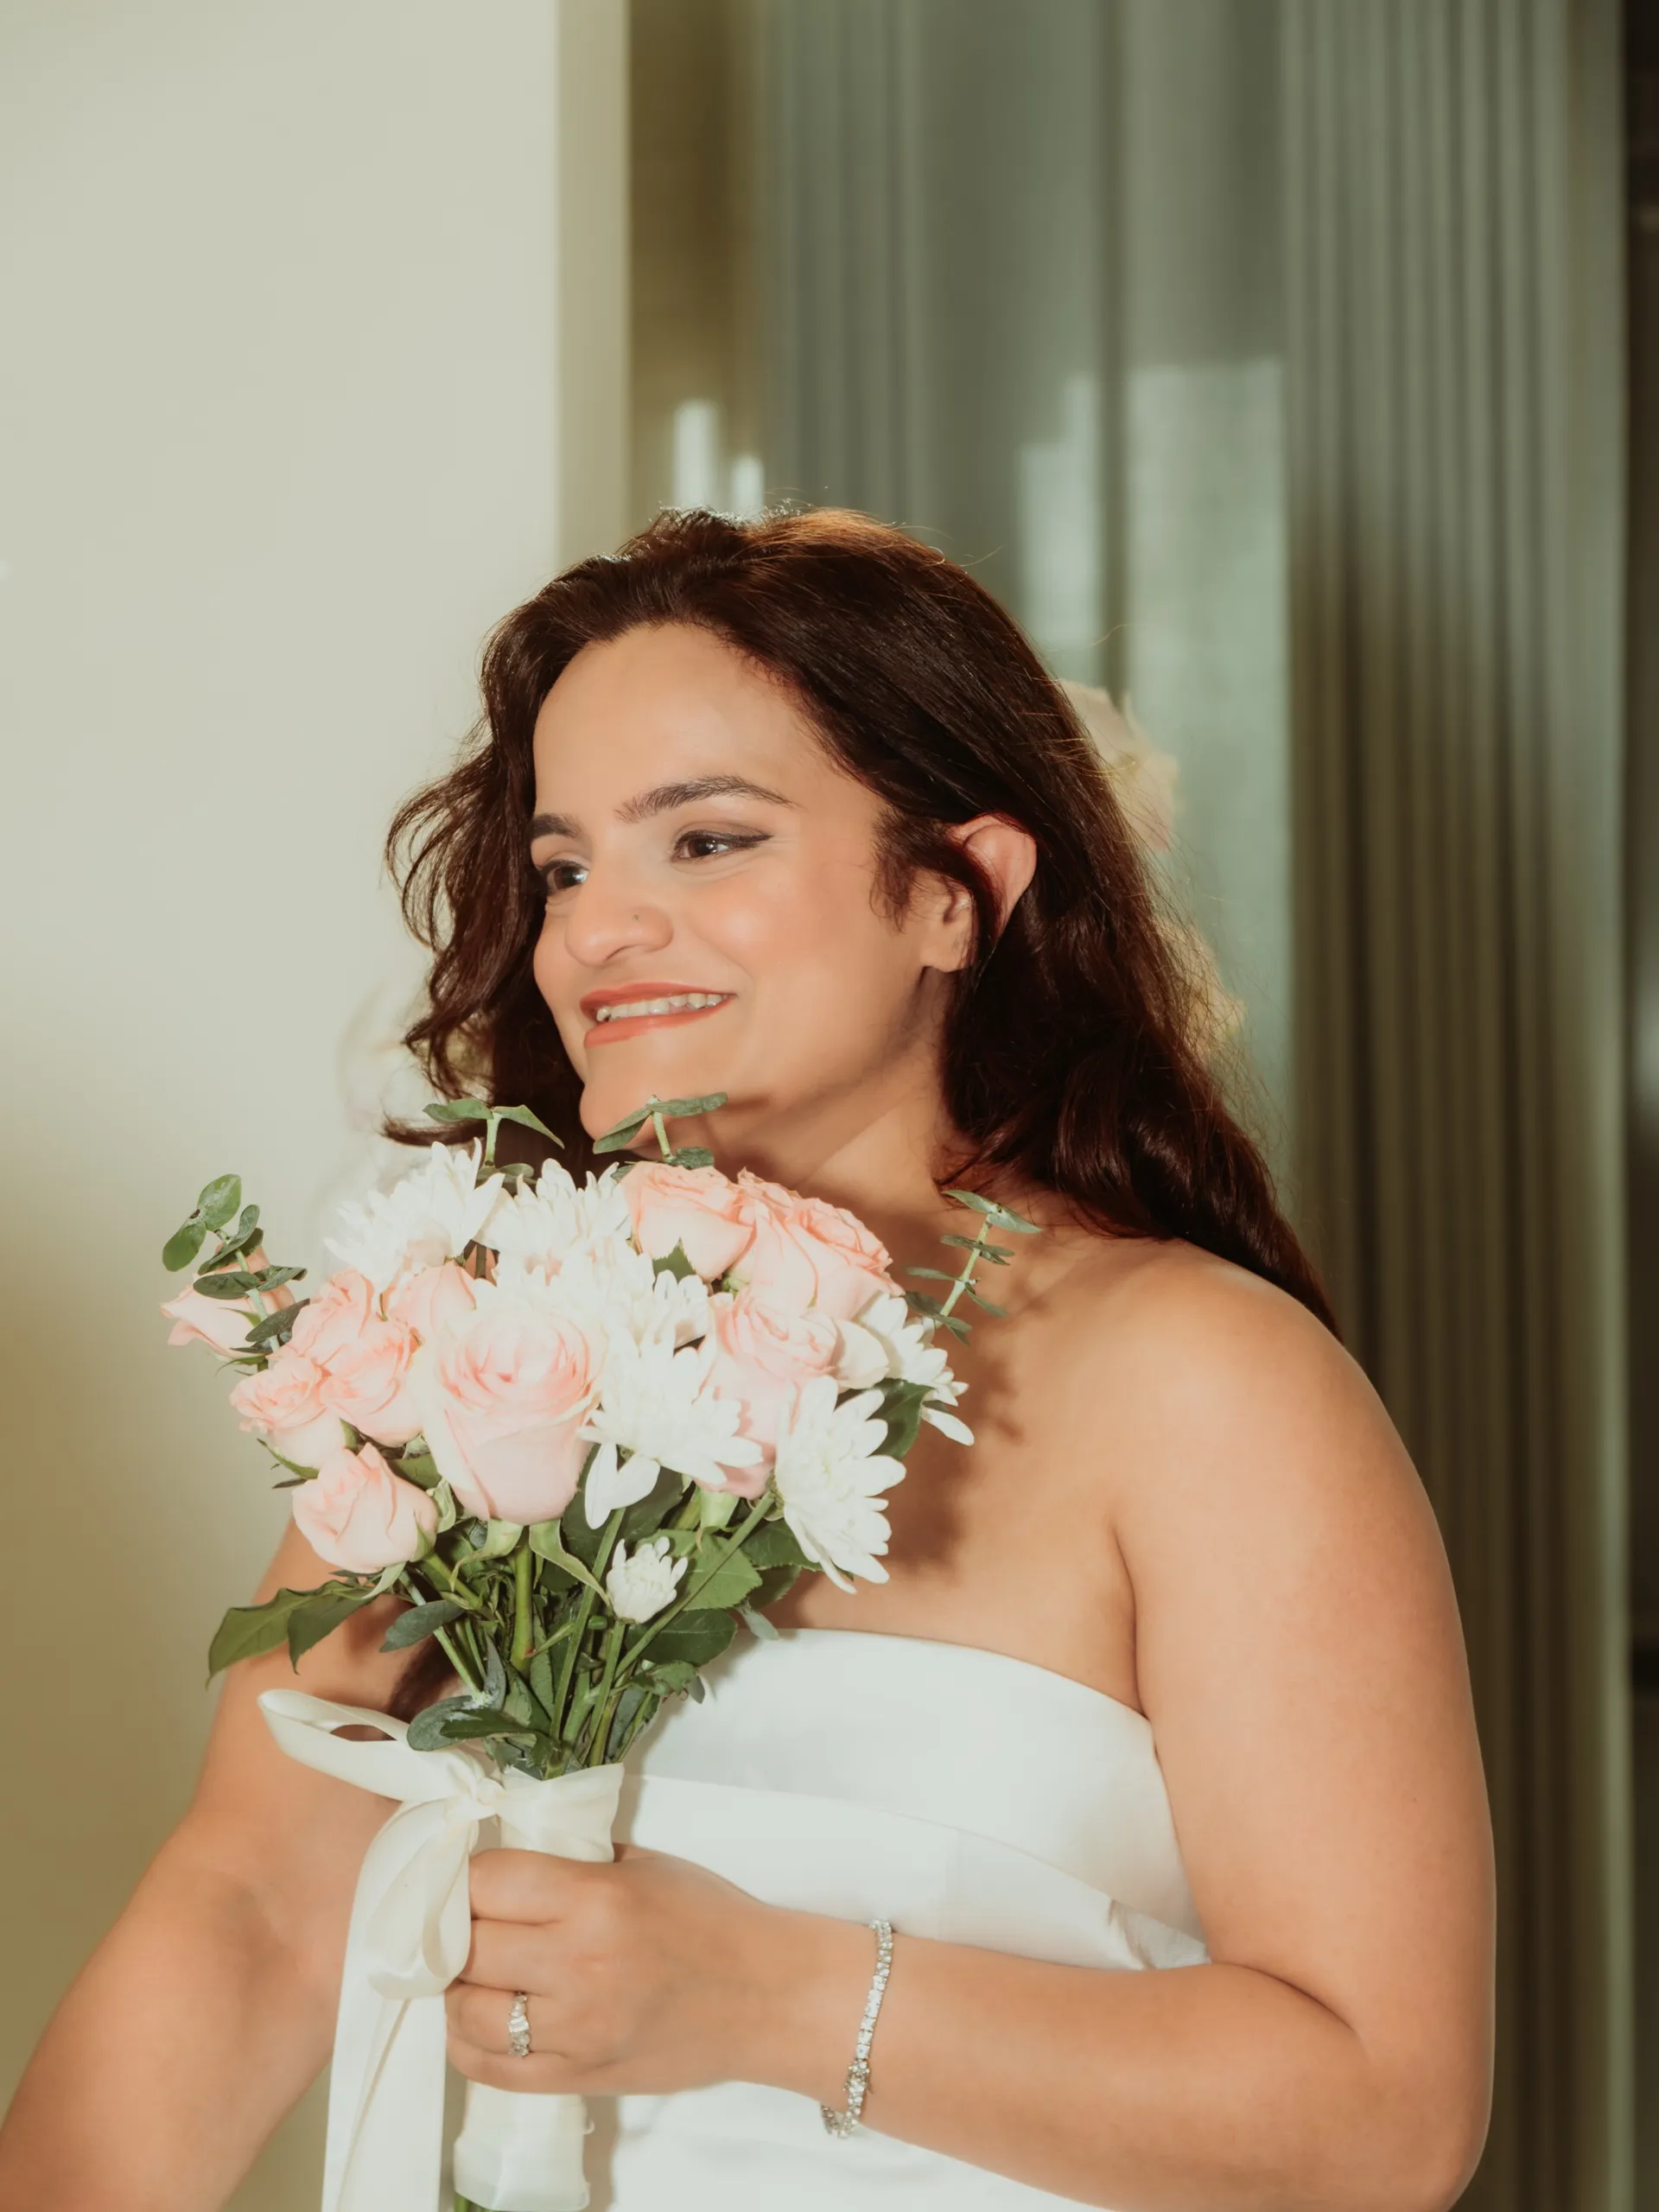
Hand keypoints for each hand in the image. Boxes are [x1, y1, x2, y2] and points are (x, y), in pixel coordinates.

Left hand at [445, 1843, 836, 2098]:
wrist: (768, 1996)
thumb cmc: (712, 1920)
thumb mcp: (644, 1865)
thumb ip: (573, 1860)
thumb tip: (507, 1856)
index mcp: (596, 1898)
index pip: (486, 1882)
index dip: (466, 1876)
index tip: (469, 1876)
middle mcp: (578, 1964)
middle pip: (467, 1945)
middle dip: (457, 1930)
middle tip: (465, 1922)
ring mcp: (575, 2030)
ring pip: (467, 2012)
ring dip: (458, 1988)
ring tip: (471, 1971)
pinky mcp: (578, 2077)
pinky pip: (490, 2069)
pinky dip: (469, 2043)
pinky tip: (479, 2019)